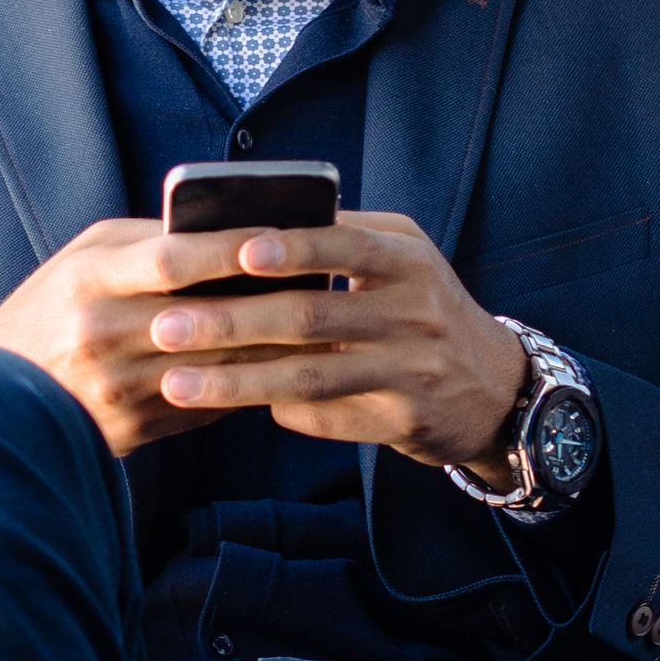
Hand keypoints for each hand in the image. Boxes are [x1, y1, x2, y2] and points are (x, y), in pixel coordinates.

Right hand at [0, 218, 309, 458]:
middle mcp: (100, 334)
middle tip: (328, 289)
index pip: (170, 259)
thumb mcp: (85, 258)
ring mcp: (115, 389)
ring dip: (271, 353)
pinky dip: (246, 389)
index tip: (284, 234)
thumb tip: (230, 231)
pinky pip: (204, 408)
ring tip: (323, 332)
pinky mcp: (128, 431)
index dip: (228, 249)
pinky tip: (284, 374)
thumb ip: (147, 242)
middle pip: (203, 320)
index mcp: (89, 280)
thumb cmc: (54, 305)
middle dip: (269, 305)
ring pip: (215, 370)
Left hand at [148, 211, 530, 477]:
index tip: (234, 250)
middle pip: (310, 315)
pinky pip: (326, 417)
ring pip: (308, 377)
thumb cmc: (420, 309)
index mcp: (407, 258)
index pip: (344, 244)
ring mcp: (412, 369)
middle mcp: (415, 311)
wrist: (495, 388)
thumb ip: (337, 245)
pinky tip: (231, 408)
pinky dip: (278, 410)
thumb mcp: (398, 264)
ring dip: (234, 381)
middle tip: (165, 326)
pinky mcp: (404, 420)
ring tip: (174, 383)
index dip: (292, 248)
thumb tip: (237, 241)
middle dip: (229, 321)